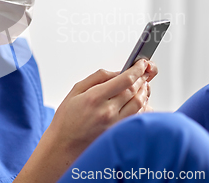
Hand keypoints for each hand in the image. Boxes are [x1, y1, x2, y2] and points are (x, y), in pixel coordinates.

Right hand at [13, 60, 157, 182]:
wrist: (64, 145)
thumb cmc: (67, 119)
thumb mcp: (76, 91)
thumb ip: (97, 78)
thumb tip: (116, 72)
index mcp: (95, 98)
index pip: (124, 80)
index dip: (136, 69)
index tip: (141, 63)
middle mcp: (107, 111)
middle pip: (134, 90)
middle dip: (141, 79)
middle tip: (142, 72)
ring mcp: (114, 124)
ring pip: (139, 104)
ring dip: (144, 92)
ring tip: (142, 85)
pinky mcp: (118, 133)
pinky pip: (137, 117)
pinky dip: (143, 107)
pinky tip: (140, 102)